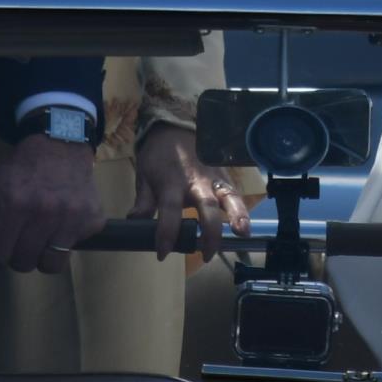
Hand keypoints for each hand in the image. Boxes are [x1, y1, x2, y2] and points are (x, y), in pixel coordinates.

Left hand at [0, 132, 106, 274]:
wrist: (61, 143)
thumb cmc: (22, 168)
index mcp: (16, 205)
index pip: (0, 254)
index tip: (0, 249)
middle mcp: (46, 213)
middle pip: (25, 263)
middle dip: (19, 257)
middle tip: (20, 245)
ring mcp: (72, 217)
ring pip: (52, 264)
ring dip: (43, 256)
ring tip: (40, 241)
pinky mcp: (92, 219)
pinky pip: (76, 248)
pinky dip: (68, 242)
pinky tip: (62, 227)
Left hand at [131, 123, 249, 259]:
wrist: (173, 127)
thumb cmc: (157, 156)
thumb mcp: (144, 176)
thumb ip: (143, 202)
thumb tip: (136, 224)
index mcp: (171, 182)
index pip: (170, 211)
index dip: (167, 233)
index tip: (162, 253)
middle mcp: (195, 181)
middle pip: (206, 206)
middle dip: (208, 232)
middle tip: (205, 254)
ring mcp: (213, 178)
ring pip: (229, 197)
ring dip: (237, 215)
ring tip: (242, 233)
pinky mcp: (224, 176)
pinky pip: (234, 193)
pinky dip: (242, 209)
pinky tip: (245, 227)